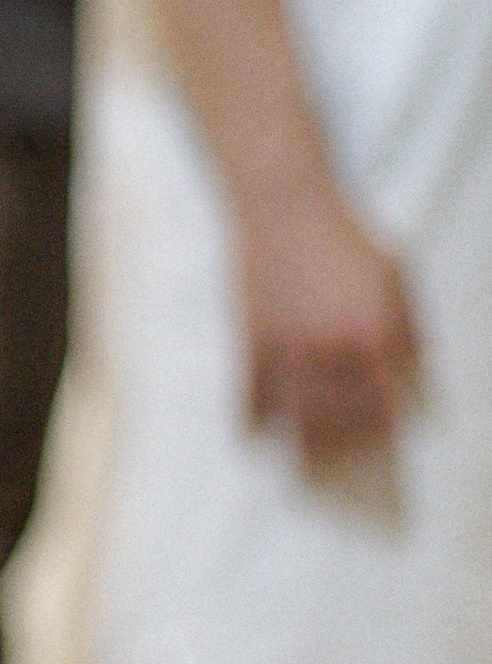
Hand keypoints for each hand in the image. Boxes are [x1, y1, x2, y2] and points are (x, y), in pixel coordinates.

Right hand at [234, 175, 420, 467]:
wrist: (283, 202)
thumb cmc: (343, 232)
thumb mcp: (394, 271)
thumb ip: (407, 324)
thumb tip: (412, 370)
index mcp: (373, 332)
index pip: (384, 401)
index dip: (384, 426)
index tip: (383, 439)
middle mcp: (331, 348)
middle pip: (340, 421)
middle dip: (346, 447)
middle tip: (346, 461)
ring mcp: (287, 348)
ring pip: (297, 419)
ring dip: (305, 446)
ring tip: (309, 459)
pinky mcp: (250, 341)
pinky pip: (250, 396)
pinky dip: (253, 420)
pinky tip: (257, 435)